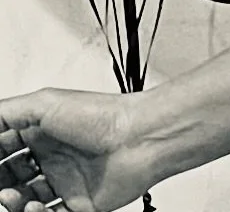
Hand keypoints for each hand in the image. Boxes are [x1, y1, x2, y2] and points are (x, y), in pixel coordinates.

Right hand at [0, 91, 159, 211]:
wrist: (140, 139)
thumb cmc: (102, 116)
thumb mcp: (45, 103)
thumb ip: (7, 113)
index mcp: (46, 131)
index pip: (7, 148)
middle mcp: (55, 156)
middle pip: (13, 177)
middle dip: (0, 182)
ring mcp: (67, 181)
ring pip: (27, 200)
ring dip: (12, 202)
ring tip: (10, 196)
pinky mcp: (80, 203)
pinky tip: (32, 207)